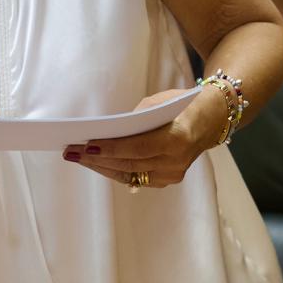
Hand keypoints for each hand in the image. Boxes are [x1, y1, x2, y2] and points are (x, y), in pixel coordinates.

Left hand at [61, 87, 225, 188]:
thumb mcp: (159, 102)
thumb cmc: (181, 105)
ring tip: (77, 158)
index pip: (137, 147)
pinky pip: (136, 177)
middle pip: (129, 163)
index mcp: (177, 138)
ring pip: (130, 174)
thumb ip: (136, 119)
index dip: (110, 148)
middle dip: (97, 159)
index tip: (86, 145)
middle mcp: (176, 161)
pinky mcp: (168, 180)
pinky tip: (96, 163)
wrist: (211, 120)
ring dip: (101, 166)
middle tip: (71, 152)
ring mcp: (173, 174)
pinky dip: (115, 170)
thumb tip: (107, 133)